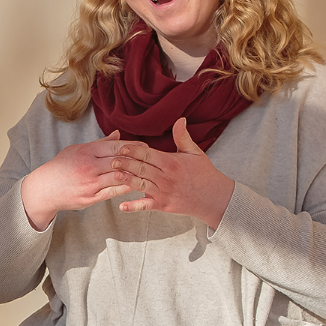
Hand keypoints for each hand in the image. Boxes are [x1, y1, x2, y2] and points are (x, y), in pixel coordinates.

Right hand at [20, 130, 145, 229]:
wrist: (45, 189)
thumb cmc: (62, 166)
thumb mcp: (77, 149)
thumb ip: (99, 144)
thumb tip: (118, 134)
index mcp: (86, 152)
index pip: (115, 146)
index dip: (133, 146)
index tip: (145, 146)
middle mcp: (89, 167)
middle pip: (120, 161)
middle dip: (137, 160)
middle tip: (152, 160)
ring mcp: (90, 183)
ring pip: (118, 178)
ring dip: (134, 176)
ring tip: (147, 174)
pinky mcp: (90, 198)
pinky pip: (113, 192)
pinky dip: (125, 188)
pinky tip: (135, 185)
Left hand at [108, 117, 234, 228]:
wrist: (214, 198)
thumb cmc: (204, 173)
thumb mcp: (195, 152)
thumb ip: (183, 136)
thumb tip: (180, 118)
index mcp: (171, 163)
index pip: (149, 154)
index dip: (134, 150)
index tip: (121, 146)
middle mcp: (165, 178)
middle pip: (142, 169)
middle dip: (126, 164)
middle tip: (111, 160)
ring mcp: (163, 192)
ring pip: (141, 185)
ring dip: (126, 181)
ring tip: (113, 176)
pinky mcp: (162, 205)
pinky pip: (146, 206)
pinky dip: (134, 207)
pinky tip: (121, 206)